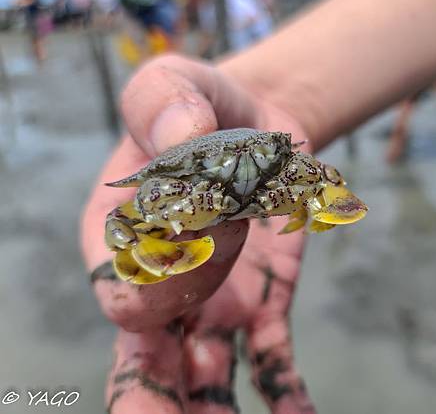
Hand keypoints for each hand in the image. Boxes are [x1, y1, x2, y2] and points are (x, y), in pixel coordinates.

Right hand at [81, 54, 315, 412]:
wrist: (257, 121)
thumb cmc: (202, 102)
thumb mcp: (174, 84)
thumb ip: (165, 103)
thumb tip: (183, 135)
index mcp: (120, 238)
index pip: (126, 286)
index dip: (168, 274)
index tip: (220, 214)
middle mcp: (162, 285)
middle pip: (145, 360)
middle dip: (151, 402)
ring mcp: (212, 304)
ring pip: (201, 378)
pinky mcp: (263, 307)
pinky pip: (269, 362)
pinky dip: (284, 396)